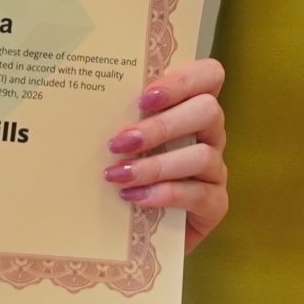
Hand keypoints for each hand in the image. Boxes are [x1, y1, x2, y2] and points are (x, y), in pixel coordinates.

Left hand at [100, 58, 226, 252]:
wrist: (135, 229)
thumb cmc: (126, 170)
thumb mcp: (123, 139)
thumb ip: (120, 118)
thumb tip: (87, 101)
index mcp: (191, 106)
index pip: (209, 75)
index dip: (182, 80)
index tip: (144, 97)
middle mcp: (210, 134)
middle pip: (208, 111)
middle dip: (162, 125)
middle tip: (121, 141)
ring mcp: (215, 170)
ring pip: (202, 155)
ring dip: (156, 165)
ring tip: (119, 175)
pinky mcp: (215, 204)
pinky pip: (200, 194)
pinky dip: (164, 194)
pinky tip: (134, 197)